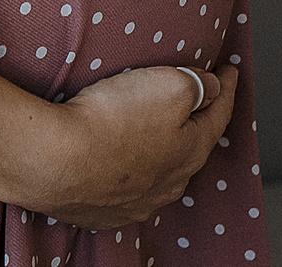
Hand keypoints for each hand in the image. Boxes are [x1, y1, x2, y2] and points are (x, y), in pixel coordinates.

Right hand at [0, 59, 234, 228]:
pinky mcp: (100, 212)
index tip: (228, 69)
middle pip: (190, 148)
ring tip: (151, 132)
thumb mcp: (167, 86)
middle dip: (194, 124)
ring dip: (159, 152)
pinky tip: (116, 163)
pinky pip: (123, 189)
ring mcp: (134, 202)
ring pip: (158, 174)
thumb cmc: (111, 120)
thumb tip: (213, 87)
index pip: (217, 115)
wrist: (52, 161)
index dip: (225, 89)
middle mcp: (168, 184)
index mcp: (190, 152)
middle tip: (196, 101)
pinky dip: (127, 172)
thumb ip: (197, 84)